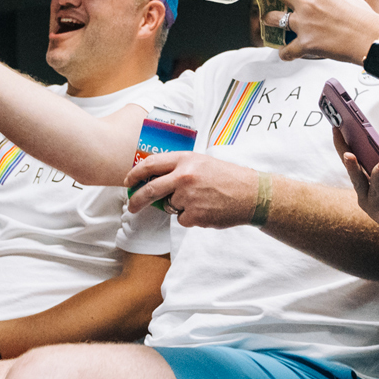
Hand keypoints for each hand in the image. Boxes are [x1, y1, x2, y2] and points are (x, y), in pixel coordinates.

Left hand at [125, 152, 258, 227]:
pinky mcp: (195, 215)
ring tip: (201, 199)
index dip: (135, 174)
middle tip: (131, 206)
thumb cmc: (226, 177)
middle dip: (136, 200)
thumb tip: (153, 177)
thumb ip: (178, 167)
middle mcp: (184, 176)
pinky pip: (182, 219)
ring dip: (179, 206)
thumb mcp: (201, 162)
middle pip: (150, 190)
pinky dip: (191, 218)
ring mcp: (188, 197)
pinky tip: (207, 209)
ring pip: (169, 206)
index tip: (128, 182)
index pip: (150, 165)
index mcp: (185, 159)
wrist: (251, 194)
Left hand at [269, 0, 378, 62]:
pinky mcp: (305, 43)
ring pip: (273, 18)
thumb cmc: (365, 20)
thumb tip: (334, 5)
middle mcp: (308, 3)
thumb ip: (335, 0)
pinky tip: (286, 54)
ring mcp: (304, 23)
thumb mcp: (350, 0)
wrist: (371, 39)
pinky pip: (285, 50)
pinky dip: (285, 53)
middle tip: (265, 1)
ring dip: (270, 22)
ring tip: (270, 25)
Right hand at [336, 129, 378, 242]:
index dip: (342, 147)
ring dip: (378, 175)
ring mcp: (375, 209)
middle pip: (356, 179)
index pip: (350, 164)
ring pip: (374, 190)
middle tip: (349, 153)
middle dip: (351, 166)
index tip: (336, 129)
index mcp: (363, 184)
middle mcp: (364, 197)